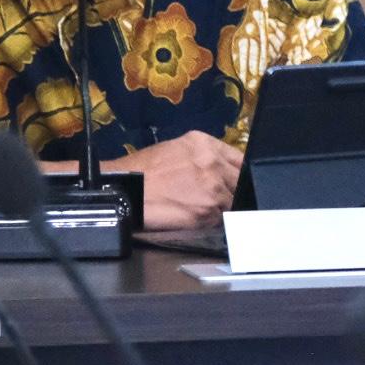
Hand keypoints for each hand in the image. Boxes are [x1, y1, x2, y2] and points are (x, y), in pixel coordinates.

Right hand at [109, 130, 243, 229]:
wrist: (124, 191)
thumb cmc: (142, 171)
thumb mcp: (176, 150)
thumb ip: (203, 157)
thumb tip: (219, 169)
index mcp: (205, 144)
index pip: (240, 159)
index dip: (238, 173)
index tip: (236, 181)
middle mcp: (213, 163)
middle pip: (240, 180)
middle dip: (233, 190)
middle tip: (218, 197)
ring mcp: (213, 188)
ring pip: (233, 201)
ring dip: (222, 207)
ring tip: (200, 208)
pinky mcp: (207, 211)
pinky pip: (220, 218)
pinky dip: (212, 220)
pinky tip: (195, 217)